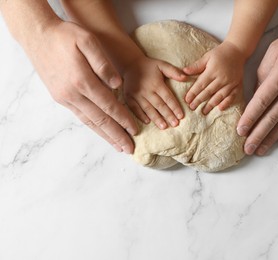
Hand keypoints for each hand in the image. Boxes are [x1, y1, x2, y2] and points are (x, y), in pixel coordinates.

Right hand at [27, 21, 137, 153]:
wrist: (37, 35)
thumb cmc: (65, 36)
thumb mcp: (88, 41)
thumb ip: (103, 64)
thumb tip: (117, 84)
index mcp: (82, 80)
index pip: (108, 105)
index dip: (123, 119)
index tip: (134, 130)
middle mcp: (73, 93)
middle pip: (100, 120)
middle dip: (116, 135)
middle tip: (129, 149)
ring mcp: (65, 97)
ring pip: (89, 121)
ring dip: (105, 135)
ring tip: (118, 147)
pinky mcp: (60, 97)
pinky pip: (80, 116)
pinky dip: (93, 126)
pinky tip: (101, 132)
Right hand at [122, 56, 186, 129]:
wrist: (130, 64)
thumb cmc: (149, 66)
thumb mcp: (162, 65)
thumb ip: (173, 71)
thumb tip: (186, 77)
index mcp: (156, 83)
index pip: (168, 98)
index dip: (175, 107)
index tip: (181, 116)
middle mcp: (147, 90)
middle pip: (159, 105)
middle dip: (168, 115)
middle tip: (175, 124)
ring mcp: (136, 94)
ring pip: (148, 108)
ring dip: (156, 118)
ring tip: (164, 126)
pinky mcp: (128, 97)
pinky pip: (134, 108)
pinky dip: (140, 115)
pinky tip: (147, 122)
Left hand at [183, 41, 244, 114]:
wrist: (237, 50)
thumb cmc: (220, 54)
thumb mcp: (207, 57)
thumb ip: (196, 66)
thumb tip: (184, 72)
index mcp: (213, 71)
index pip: (201, 84)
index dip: (193, 93)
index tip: (187, 100)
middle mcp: (222, 78)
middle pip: (208, 92)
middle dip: (199, 100)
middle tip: (192, 108)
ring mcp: (231, 83)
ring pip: (219, 96)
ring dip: (211, 105)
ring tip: (204, 111)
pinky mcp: (237, 85)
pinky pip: (232, 96)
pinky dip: (227, 102)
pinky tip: (220, 108)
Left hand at [237, 20, 277, 154]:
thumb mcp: (274, 50)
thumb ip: (262, 74)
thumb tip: (254, 95)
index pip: (261, 102)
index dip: (249, 118)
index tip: (240, 131)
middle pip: (272, 117)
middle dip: (257, 135)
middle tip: (247, 149)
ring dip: (272, 138)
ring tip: (260, 150)